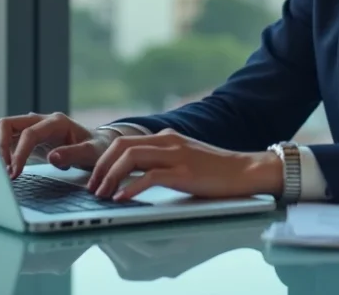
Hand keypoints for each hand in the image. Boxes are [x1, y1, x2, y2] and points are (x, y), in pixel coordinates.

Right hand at [0, 112, 116, 177]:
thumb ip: (73, 154)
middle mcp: (42, 121)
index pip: (29, 133)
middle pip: (8, 124)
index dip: (19, 153)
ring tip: (5, 172)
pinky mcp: (31, 140)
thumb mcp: (92, 152)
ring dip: (1, 150)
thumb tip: (52, 158)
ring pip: (6, 131)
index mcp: (56, 122)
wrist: (100, 145)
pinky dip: (6, 154)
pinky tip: (10, 171)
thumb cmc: (97, 147)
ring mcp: (34, 129)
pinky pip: (11, 142)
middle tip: (4, 170)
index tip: (14, 172)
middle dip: (0, 145)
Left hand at [86, 128, 283, 201]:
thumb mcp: (184, 158)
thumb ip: (162, 161)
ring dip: (111, 177)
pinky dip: (131, 188)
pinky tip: (122, 198)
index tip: (95, 178)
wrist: (246, 170)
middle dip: (101, 167)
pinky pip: (150, 177)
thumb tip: (134, 176)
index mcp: (166, 138)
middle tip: (92, 187)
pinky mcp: (184, 172)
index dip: (104, 159)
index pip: (125, 142)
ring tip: (102, 194)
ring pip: (131, 158)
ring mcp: (176, 156)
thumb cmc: (216, 170)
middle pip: (121, 146)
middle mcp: (168, 142)